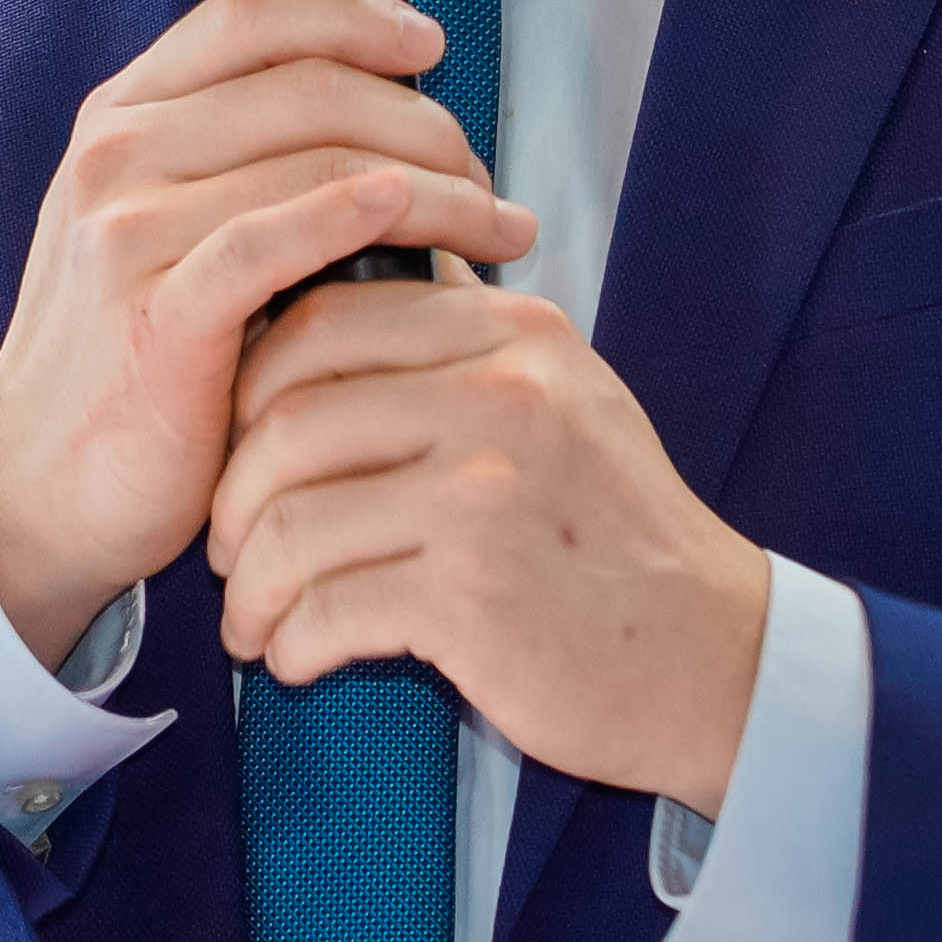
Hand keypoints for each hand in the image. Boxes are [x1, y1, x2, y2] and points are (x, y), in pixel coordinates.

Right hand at [0, 0, 539, 662]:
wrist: (36, 487)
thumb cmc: (128, 359)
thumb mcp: (158, 230)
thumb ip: (234, 162)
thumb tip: (384, 117)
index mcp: (121, 117)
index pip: (250, 15)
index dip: (352, 14)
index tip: (431, 45)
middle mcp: (116, 154)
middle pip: (307, 84)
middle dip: (423, 120)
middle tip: (486, 176)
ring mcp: (128, 230)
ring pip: (317, 159)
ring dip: (436, 187)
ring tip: (498, 228)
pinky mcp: (157, 312)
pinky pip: (277, 240)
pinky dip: (361, 216)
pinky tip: (420, 222)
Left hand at [207, 279, 766, 812]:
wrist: (712, 659)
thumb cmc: (614, 536)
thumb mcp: (562, 399)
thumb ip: (462, 343)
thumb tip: (338, 281)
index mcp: (511, 336)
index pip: (322, 324)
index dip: (249, 391)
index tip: (240, 451)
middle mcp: (501, 397)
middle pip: (287, 421)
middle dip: (232, 497)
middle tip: (229, 550)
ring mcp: (486, 496)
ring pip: (290, 522)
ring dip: (251, 587)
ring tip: (254, 620)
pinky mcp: (473, 596)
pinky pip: (325, 609)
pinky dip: (292, 642)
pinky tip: (300, 658)